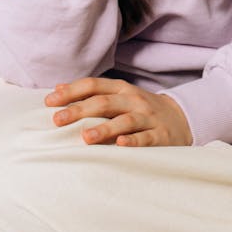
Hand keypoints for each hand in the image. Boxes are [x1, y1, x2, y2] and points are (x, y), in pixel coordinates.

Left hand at [44, 78, 192, 146]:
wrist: (182, 119)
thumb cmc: (140, 109)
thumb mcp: (118, 96)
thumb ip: (91, 92)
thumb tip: (58, 88)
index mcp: (121, 89)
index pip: (93, 85)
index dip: (71, 92)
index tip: (49, 102)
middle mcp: (134, 100)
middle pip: (104, 102)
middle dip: (79, 110)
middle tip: (57, 120)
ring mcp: (148, 117)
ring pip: (125, 121)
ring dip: (104, 129)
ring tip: (86, 137)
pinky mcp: (161, 136)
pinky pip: (146, 138)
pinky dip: (133, 141)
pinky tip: (120, 145)